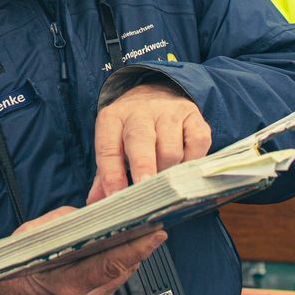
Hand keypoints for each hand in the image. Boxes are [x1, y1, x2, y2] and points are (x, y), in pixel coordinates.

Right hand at [0, 206, 167, 294]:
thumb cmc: (15, 267)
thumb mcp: (31, 236)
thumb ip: (63, 222)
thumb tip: (90, 213)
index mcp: (68, 285)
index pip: (112, 264)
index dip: (138, 248)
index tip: (157, 233)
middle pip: (123, 268)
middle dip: (138, 245)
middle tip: (152, 221)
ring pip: (122, 274)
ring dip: (130, 253)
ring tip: (140, 230)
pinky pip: (115, 279)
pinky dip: (119, 261)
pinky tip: (122, 246)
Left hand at [87, 82, 210, 203]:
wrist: (158, 91)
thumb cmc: (131, 129)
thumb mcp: (113, 144)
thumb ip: (105, 174)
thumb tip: (96, 203)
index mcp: (113, 118)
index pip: (108, 148)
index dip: (111, 175)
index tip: (115, 198)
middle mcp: (140, 112)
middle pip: (140, 141)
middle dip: (143, 168)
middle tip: (145, 188)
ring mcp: (168, 112)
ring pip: (170, 149)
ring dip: (168, 171)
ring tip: (164, 180)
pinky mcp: (193, 116)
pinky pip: (197, 143)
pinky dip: (192, 161)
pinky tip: (184, 166)